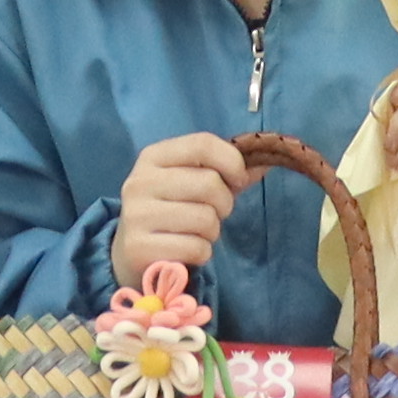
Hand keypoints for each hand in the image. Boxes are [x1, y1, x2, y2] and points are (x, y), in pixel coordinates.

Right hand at [113, 130, 245, 291]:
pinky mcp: (139, 248)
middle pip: (209, 183)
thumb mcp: (191, 183)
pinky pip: (196, 248)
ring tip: (197, 232)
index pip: (202, 144)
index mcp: (153, 156)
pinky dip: (202, 253)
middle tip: (214, 213)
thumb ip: (227, 172)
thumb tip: (265, 163)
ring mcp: (137, 215)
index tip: (238, 179)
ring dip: (212, 231)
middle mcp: (140, 181)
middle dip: (224, 203)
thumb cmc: (171, 210)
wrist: (131, 252)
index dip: (231, 161)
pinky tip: (187, 250)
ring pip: (205, 219)